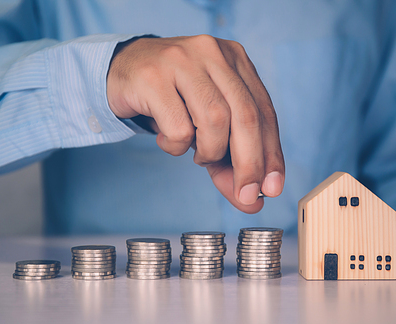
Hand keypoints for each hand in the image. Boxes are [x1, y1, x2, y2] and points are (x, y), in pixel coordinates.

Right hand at [107, 35, 283, 212]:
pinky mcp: (154, 76)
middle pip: (245, 115)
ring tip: (197, 154)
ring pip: (215, 120)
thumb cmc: (172, 100)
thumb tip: (251, 200)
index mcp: (235, 59)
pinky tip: (166, 138)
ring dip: (210, 152)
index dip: (272, 152)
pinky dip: (176, 146)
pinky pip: (178, 127)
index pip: (264, 111)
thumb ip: (228, 161)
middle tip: (247, 194)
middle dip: (250, 163)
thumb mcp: (206, 127)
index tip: (273, 188)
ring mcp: (182, 60)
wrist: (123, 71)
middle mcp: (212, 52)